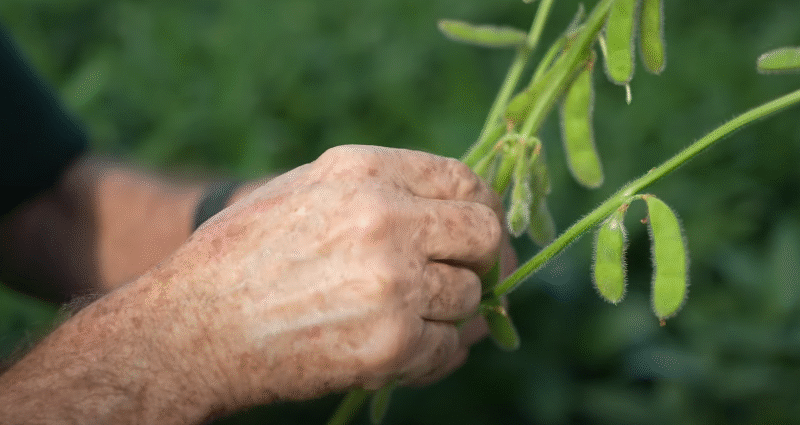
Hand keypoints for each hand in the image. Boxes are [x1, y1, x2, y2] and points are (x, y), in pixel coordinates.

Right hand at [158, 145, 503, 411]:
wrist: (187, 329)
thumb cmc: (239, 258)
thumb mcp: (304, 192)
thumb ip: (380, 190)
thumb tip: (452, 210)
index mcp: (363, 172)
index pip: (464, 181)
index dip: (482, 209)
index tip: (480, 233)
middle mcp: (385, 219)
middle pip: (484, 236)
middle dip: (482, 260)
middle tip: (463, 280)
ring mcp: (392, 282)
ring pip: (470, 298)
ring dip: (448, 314)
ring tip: (407, 320)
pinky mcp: (390, 343)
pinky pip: (448, 350)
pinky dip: (434, 356)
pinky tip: (401, 353)